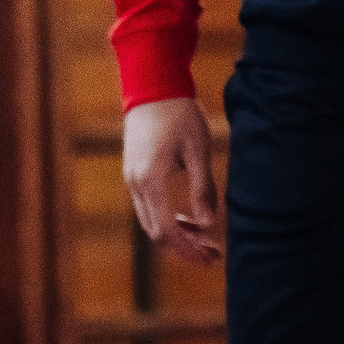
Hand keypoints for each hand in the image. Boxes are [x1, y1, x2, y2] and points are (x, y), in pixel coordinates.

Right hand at [122, 97, 221, 265]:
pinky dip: (169, 220)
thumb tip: (207, 224)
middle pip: (157, 232)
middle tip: (213, 255)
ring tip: (206, 241)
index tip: (211, 255)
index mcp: (151, 180)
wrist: (152, 88)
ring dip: (178, 236)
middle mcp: (135, 183)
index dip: (189, 248)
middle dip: (185, 248)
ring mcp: (131, 179)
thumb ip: (202, 188)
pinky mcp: (134, 174)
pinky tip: (190, 221)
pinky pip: (149, 208)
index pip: (167, 230)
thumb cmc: (179, 115)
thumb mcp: (198, 150)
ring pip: (151, 222)